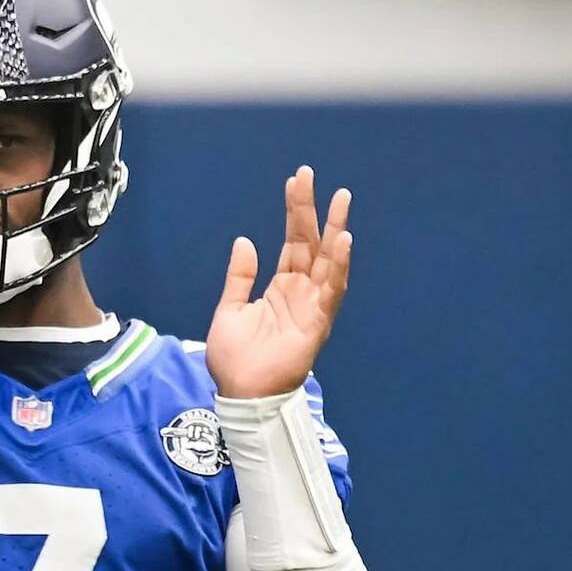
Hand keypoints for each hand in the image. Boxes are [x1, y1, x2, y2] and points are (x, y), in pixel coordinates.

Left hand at [206, 166, 352, 399]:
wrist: (240, 393)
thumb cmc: (235, 359)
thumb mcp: (229, 309)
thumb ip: (240, 276)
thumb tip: (245, 241)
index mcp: (280, 287)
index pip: (292, 241)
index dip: (294, 211)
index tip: (295, 181)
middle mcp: (300, 292)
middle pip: (310, 243)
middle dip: (313, 210)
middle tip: (312, 176)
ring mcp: (311, 306)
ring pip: (327, 261)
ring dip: (335, 230)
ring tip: (341, 200)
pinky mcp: (317, 323)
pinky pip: (331, 290)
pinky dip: (338, 266)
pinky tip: (342, 241)